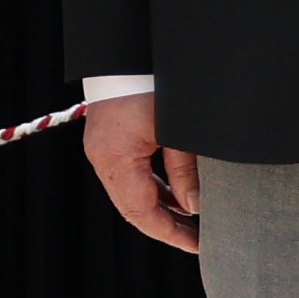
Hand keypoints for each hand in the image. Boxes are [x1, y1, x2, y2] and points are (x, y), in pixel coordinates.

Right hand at [84, 89, 203, 253]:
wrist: (127, 52)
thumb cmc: (151, 85)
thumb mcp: (177, 131)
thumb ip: (185, 172)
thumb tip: (193, 206)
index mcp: (116, 158)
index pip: (142, 212)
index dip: (170, 233)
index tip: (197, 244)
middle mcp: (102, 158)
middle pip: (132, 207)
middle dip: (165, 225)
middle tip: (196, 238)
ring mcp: (101, 149)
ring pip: (129, 193)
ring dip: (158, 207)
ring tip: (190, 220)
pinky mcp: (107, 141)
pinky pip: (127, 176)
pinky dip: (150, 188)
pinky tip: (173, 193)